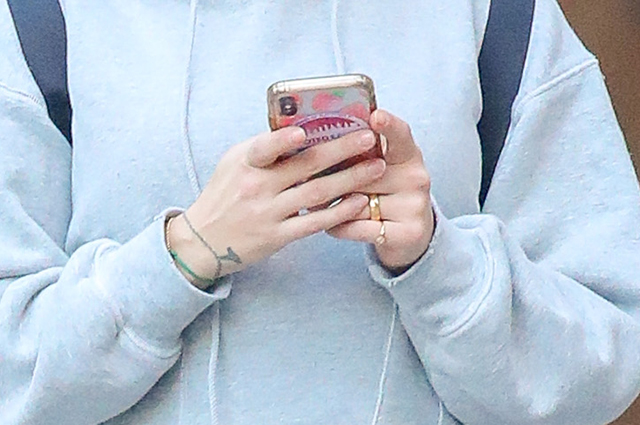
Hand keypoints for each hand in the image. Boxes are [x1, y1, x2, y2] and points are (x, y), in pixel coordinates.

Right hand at [167, 126, 385, 285]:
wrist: (204, 241)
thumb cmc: (223, 195)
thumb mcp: (233, 164)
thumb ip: (263, 149)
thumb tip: (300, 128)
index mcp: (245, 163)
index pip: (264, 148)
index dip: (283, 140)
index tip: (306, 132)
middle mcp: (256, 187)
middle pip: (305, 166)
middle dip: (341, 150)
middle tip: (368, 139)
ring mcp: (268, 213)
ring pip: (316, 193)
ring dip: (350, 179)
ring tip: (376, 167)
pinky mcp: (277, 236)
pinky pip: (314, 223)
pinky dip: (338, 212)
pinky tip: (359, 202)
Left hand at [327, 110, 434, 270]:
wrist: (412, 234)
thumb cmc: (386, 193)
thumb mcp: (382, 168)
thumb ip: (360, 154)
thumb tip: (317, 140)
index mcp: (409, 155)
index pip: (400, 134)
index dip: (388, 124)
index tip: (375, 116)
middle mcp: (416, 178)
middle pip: (365, 173)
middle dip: (335, 178)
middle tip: (308, 177)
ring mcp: (415, 206)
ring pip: (357, 203)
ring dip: (332, 204)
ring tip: (317, 204)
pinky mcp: (408, 233)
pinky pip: (358, 227)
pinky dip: (339, 226)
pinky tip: (332, 224)